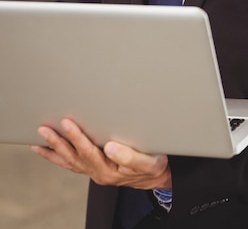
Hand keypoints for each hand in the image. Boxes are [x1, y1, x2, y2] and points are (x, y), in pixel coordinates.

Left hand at [31, 118, 171, 188]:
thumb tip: (109, 147)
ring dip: (53, 149)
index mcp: (110, 170)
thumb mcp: (150, 161)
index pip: (90, 151)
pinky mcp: (93, 168)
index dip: (77, 137)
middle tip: (45, 128)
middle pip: (74, 156)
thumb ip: (130, 156)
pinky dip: (56, 157)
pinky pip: (70, 164)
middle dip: (59, 141)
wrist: (156, 177)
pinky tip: (46, 148)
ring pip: (69, 161)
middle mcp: (98, 172)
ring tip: (39, 137)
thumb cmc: (153, 165)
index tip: (67, 123)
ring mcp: (94, 171)